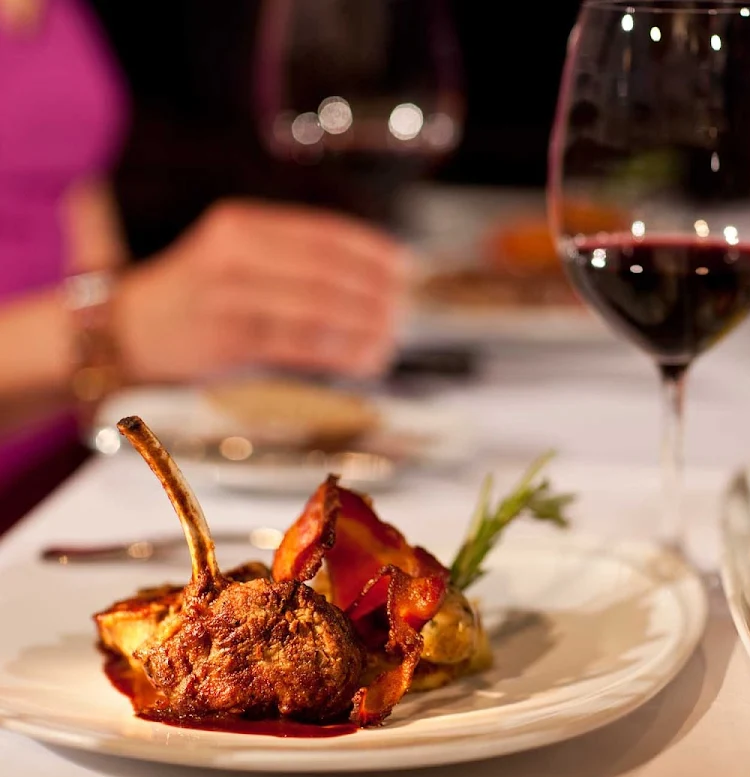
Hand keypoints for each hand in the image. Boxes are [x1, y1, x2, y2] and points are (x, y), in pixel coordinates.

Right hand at [114, 199, 405, 382]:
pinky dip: (338, 352)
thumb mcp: (236, 255)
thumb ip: (291, 257)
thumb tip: (374, 276)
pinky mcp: (224, 338)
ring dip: (362, 325)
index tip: (403, 267)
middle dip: (372, 291)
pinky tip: (365, 358)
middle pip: (324, 269)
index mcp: (242, 224)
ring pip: (314, 307)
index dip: (370, 249)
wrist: (126, 330)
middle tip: (403, 309)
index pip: (321, 232)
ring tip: (391, 338)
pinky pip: (296, 344)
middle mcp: (233, 252)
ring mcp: (226, 295)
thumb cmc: (199, 295)